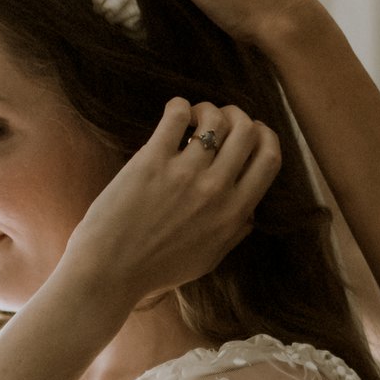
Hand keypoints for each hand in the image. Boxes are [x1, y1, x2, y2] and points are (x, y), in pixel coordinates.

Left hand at [64, 98, 282, 302]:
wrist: (110, 273)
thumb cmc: (156, 270)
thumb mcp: (208, 259)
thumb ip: (234, 233)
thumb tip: (251, 212)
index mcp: (234, 214)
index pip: (269, 158)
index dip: (264, 136)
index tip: (251, 133)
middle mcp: (215, 191)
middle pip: (247, 130)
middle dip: (237, 116)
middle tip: (218, 121)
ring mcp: (184, 174)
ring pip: (215, 118)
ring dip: (207, 110)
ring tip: (193, 118)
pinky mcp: (152, 161)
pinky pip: (177, 115)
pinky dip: (180, 106)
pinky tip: (174, 115)